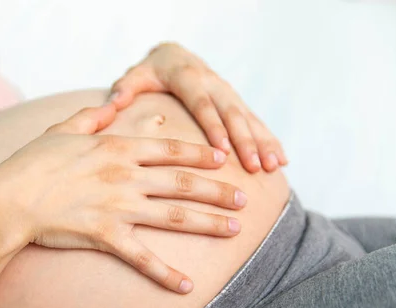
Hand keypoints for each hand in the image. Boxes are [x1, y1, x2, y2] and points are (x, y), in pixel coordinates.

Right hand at [0, 104, 246, 293]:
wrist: (10, 197)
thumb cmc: (32, 162)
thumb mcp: (62, 129)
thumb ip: (91, 115)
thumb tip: (112, 103)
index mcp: (117, 147)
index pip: (170, 150)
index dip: (200, 156)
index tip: (223, 160)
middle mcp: (126, 176)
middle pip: (183, 183)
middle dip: (217, 191)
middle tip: (243, 199)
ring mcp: (118, 207)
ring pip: (174, 216)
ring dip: (207, 223)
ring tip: (234, 229)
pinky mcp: (106, 236)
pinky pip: (142, 258)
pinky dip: (165, 274)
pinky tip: (186, 286)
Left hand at [108, 42, 287, 172]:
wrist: (175, 55)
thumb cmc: (151, 72)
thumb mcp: (136, 75)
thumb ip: (125, 88)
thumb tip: (114, 102)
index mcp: (188, 79)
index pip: (203, 105)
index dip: (214, 127)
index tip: (223, 151)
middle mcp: (213, 84)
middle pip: (232, 113)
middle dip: (246, 140)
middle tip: (255, 165)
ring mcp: (228, 93)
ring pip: (249, 118)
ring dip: (263, 142)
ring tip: (274, 165)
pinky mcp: (236, 101)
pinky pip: (256, 121)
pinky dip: (270, 139)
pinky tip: (281, 160)